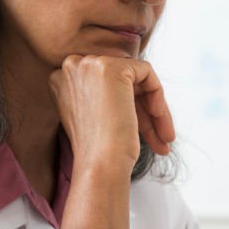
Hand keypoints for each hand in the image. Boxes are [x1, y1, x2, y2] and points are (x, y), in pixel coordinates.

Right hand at [48, 55, 174, 228]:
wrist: (99, 164)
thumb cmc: (98, 152)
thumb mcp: (93, 117)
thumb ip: (104, 96)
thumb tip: (134, 87)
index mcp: (61, 80)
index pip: (104, 85)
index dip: (128, 106)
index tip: (142, 131)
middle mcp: (70, 67)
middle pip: (121, 81)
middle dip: (144, 110)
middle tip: (162, 137)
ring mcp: (88, 65)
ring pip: (136, 78)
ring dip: (155, 109)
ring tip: (167, 137)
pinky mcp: (110, 67)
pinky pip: (146, 72)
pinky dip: (157, 95)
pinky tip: (158, 118)